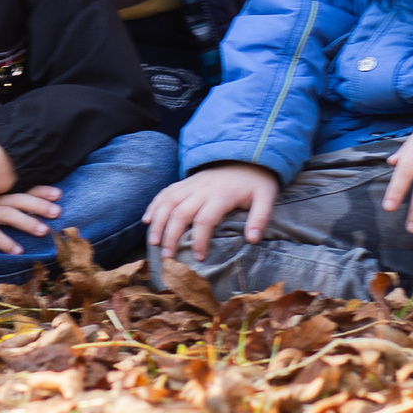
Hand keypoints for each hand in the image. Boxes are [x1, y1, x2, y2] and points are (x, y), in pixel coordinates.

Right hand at [0, 185, 63, 253]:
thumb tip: (9, 198)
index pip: (19, 188)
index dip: (39, 190)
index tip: (59, 193)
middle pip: (17, 200)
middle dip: (39, 205)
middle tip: (58, 212)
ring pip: (7, 215)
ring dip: (26, 222)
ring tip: (43, 231)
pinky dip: (4, 242)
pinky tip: (17, 251)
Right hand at [147, 162, 279, 263]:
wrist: (245, 153)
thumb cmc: (256, 181)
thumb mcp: (266, 197)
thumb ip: (260, 218)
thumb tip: (252, 240)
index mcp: (221, 195)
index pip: (205, 220)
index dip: (199, 240)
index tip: (198, 258)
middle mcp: (202, 189)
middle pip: (180, 213)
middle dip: (171, 236)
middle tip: (168, 257)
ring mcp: (191, 184)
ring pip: (168, 202)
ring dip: (158, 222)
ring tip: (153, 243)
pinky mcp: (185, 182)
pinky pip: (165, 192)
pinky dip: (154, 206)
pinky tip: (147, 221)